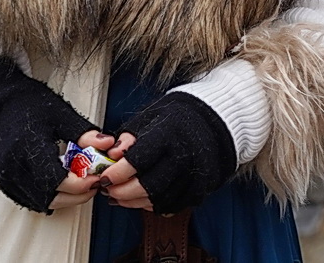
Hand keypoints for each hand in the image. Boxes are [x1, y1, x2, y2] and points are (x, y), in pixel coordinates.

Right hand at [0, 56, 102, 213]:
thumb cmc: (29, 106)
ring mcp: (7, 179)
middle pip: (49, 196)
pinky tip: (66, 185)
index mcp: (27, 149)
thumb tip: (108, 144)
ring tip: (84, 183)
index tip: (98, 177)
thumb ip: (84, 133)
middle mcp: (13, 169)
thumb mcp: (61, 115)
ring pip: (41, 201)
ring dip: (65, 197)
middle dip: (77, 194)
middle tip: (96, 182)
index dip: (80, 184)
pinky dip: (51, 196)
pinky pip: (31, 199)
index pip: (56, 180)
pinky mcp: (6, 184)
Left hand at [100, 92, 235, 213]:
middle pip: (147, 186)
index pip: (138, 161)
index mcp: (170, 134)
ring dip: (134, 202)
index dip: (117, 173)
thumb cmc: (181, 118)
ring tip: (121, 196)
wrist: (218, 121)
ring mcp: (195, 174)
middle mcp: (185, 156)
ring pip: (158, 200)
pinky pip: (172, 206)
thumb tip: (112, 153)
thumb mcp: (153, 117)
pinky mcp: (201, 188)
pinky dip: (153, 205)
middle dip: (122, 192)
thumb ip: (130, 136)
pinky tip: (143, 198)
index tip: (105, 176)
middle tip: (110, 189)